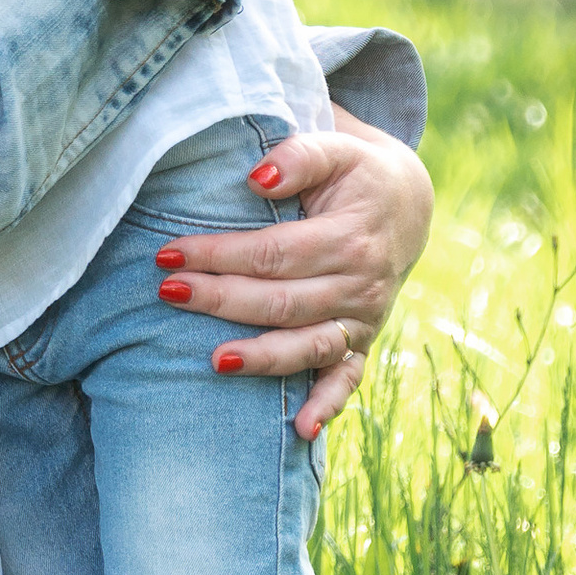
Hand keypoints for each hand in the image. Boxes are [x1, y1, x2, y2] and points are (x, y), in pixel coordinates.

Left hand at [154, 109, 434, 441]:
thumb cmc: (356, 170)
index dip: (218, 255)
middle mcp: (361, 284)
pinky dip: (327, 406)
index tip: (168, 254)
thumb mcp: (338, 145)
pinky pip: (347, 380)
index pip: (273, 252)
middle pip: (282, 302)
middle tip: (168, 294)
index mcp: (350, 236)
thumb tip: (257, 176)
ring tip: (215, 362)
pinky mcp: (363, 341)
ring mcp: (363, 318)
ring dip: (263, 358)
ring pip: (308, 347)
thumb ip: (301, 152)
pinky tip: (300, 429)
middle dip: (221, 301)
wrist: (407, 201)